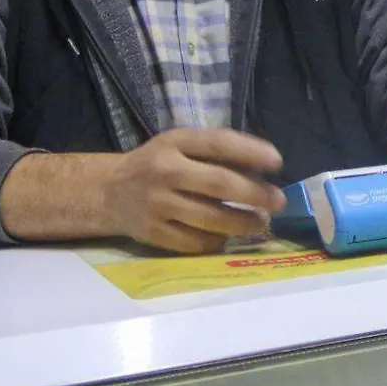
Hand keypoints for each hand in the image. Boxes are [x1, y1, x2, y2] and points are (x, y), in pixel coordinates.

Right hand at [102, 128, 285, 253]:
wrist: (108, 191)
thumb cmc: (159, 163)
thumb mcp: (181, 145)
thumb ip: (216, 151)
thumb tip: (263, 170)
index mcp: (174, 143)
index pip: (218, 143)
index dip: (250, 151)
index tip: (277, 162)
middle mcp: (164, 172)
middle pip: (219, 184)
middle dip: (255, 194)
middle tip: (278, 202)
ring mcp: (156, 205)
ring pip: (210, 219)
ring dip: (242, 223)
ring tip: (260, 223)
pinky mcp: (151, 233)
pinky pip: (193, 242)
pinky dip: (216, 242)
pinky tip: (227, 238)